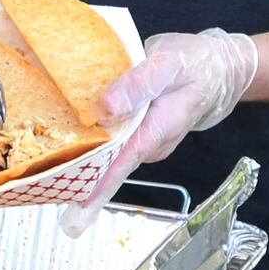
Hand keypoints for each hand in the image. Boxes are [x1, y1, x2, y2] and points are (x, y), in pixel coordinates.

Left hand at [59, 28, 258, 236]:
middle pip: (110, 162)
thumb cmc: (195, 64)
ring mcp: (146, 140)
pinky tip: (75, 133)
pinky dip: (96, 139)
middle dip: (82, 174)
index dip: (99, 185)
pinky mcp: (141, 133)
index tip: (77, 205)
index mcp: (157, 129)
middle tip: (49, 185)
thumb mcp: (167, 64)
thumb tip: (104, 108)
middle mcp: (151, 143)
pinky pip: (114, 140)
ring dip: (85, 155)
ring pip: (110, 151)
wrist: (219, 69)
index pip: (122, 162)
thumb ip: (137, 84)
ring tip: (53, 162)